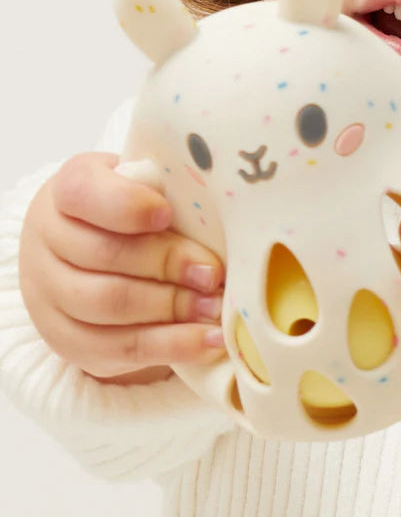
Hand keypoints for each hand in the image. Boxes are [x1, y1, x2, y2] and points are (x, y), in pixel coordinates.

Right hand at [19, 153, 226, 382]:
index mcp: (68, 189)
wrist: (89, 250)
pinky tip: (208, 339)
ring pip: (108, 305)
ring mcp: (48, 295)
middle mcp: (46, 240)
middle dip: (167, 265)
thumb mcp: (148, 186)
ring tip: (215, 307)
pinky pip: (118, 349)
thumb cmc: (135, 209)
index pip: (85, 192)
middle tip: (213, 274)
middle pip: (105, 255)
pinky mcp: (67, 342)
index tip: (168, 213)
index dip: (128, 205)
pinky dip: (170, 346)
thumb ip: (171, 192)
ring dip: (171, 308)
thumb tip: (219, 221)